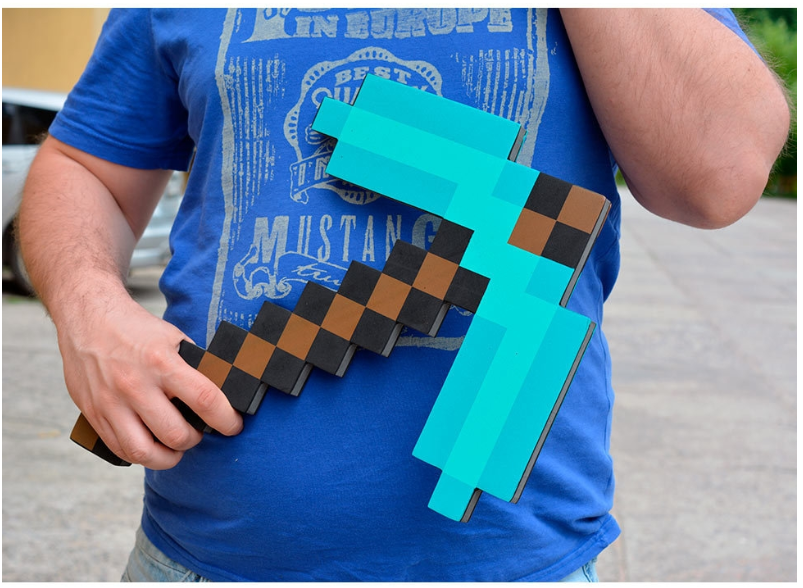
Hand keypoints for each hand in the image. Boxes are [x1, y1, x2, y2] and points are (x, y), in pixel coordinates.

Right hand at [58, 292, 242, 468]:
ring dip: (168, 457)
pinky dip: (141, 454)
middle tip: (198, 432)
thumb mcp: (173, 338)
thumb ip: (192, 366)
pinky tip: (151, 445)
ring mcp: (111, 403)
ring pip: (144, 452)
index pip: (204, 399)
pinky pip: (120, 448)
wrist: (88, 318)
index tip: (233, 425)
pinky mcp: (94, 413)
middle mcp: (135, 385)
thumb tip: (219, 392)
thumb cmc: (134, 328)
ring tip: (176, 447)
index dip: (225, 419)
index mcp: (161, 362)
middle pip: (175, 434)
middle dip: (195, 439)